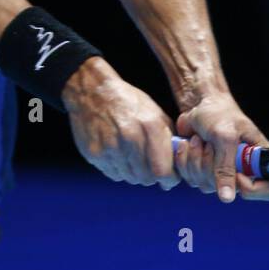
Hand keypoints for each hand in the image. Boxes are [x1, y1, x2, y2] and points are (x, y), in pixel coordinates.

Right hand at [62, 57, 180, 189]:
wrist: (92, 90)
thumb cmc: (128, 101)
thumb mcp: (155, 113)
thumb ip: (168, 139)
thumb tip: (176, 168)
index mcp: (150, 125)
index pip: (163, 170)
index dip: (170, 179)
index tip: (169, 177)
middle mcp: (130, 137)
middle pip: (146, 178)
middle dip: (151, 175)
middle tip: (148, 164)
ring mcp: (110, 146)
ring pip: (130, 178)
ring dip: (134, 172)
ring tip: (130, 154)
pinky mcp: (94, 153)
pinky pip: (113, 174)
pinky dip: (118, 169)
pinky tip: (117, 152)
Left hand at [175, 92, 268, 202]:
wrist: (197, 104)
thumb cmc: (218, 113)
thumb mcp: (225, 137)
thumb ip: (226, 168)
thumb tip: (228, 198)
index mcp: (259, 159)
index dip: (252, 188)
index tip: (237, 174)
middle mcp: (242, 170)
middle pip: (229, 191)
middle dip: (212, 166)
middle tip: (210, 144)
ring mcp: (221, 173)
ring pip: (206, 186)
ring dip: (196, 160)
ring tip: (200, 139)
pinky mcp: (202, 171)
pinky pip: (191, 179)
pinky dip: (185, 160)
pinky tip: (189, 143)